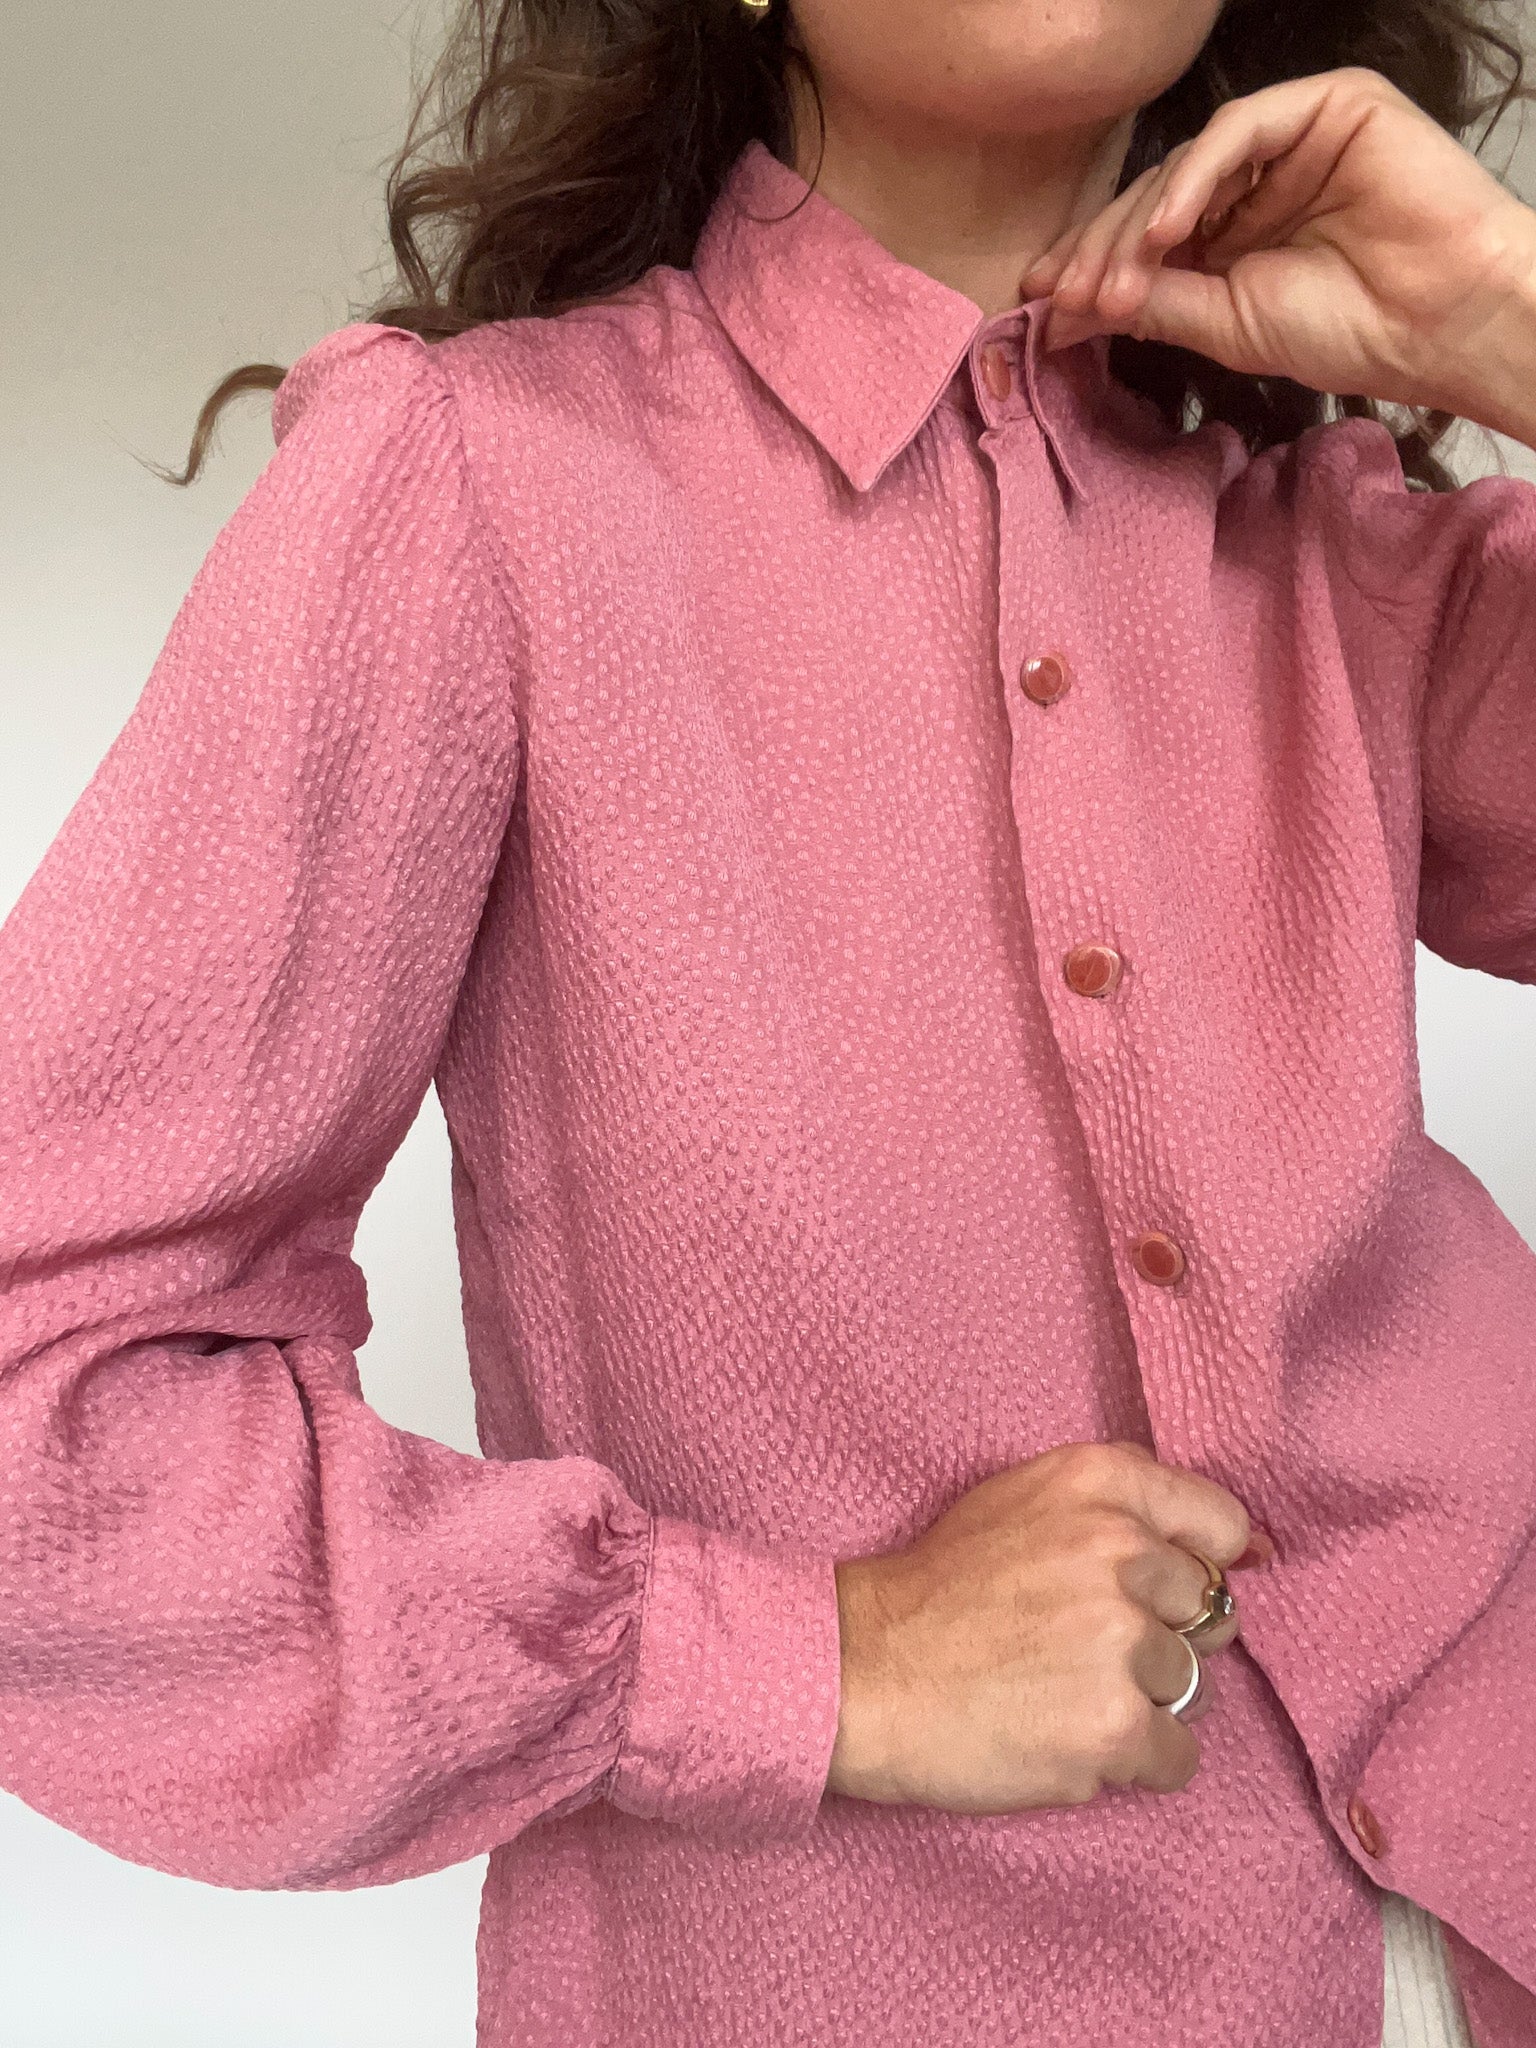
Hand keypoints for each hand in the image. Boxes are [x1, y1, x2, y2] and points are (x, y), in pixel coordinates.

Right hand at [825, 1439, 1272, 1814]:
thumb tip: (1254, 1550)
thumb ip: (1123, 1505)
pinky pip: (1179, 1756)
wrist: (861, 1670)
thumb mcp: (1021, 1497)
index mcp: (1099, 1483)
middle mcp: (1120, 1550)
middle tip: (1077, 1648)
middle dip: (1159, 1636)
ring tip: (1059, 1693)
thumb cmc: (938, 1587)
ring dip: (1141, 1701)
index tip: (1167, 1593)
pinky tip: (1068, 1738)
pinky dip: (1135, 1761)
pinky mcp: (1115, 1725)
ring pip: (1193, 1686)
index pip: (1222, 1523)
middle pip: (1208, 1612)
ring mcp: (1121, 1641)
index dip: (1201, 1565)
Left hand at [1019, 67, 1535, 436]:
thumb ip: (1154, 304)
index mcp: (1234, 230)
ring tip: (1108, 288)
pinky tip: (1164, 233)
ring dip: (1135, 228)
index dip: (1090, 266)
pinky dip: (1192, 180)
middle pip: (1153, 199)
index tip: (1041, 307)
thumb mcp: (1225, 324)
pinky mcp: (1326, 105)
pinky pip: (1238, 131)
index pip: (1145, 236)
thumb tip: (1066, 309)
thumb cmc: (1349, 329)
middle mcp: (1255, 178)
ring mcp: (1290, 137)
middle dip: (1101, 253)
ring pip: (1184, 165)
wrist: (1440, 322)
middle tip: (1065, 301)